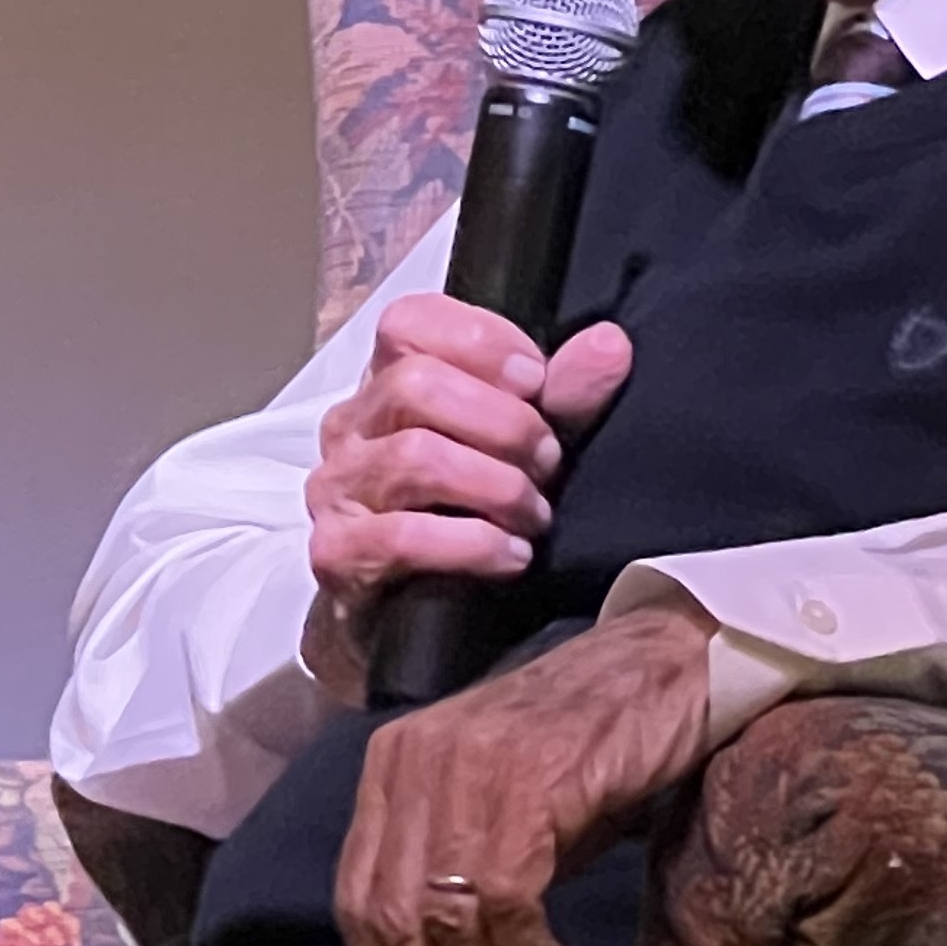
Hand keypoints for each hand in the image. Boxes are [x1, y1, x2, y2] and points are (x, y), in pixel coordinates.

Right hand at [301, 295, 632, 704]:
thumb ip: (563, 397)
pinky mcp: (337, 553)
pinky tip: (511, 556)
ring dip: (497, 487)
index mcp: (385, 383)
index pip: (409, 322)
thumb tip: (610, 346)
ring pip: (415, 458)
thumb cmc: (466, 519)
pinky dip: (473, 544)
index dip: (481, 342)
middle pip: (416, 385)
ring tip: (535, 516)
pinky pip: (404, 536)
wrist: (410, 623)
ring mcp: (336, 490)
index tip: (538, 382)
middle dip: (504, 425)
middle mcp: (350, 428)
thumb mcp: (521, 450)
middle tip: (548, 464)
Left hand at [337, 610, 714, 945]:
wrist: (670, 662)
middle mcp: (412, 764)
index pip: (354, 903)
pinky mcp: (526, 782)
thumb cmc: (591, 742)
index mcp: (390, 768)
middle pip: (390, 925)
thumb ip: (454, 871)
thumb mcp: (499, 803)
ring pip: (445, 924)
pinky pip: (504, 903)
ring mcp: (464, 769)